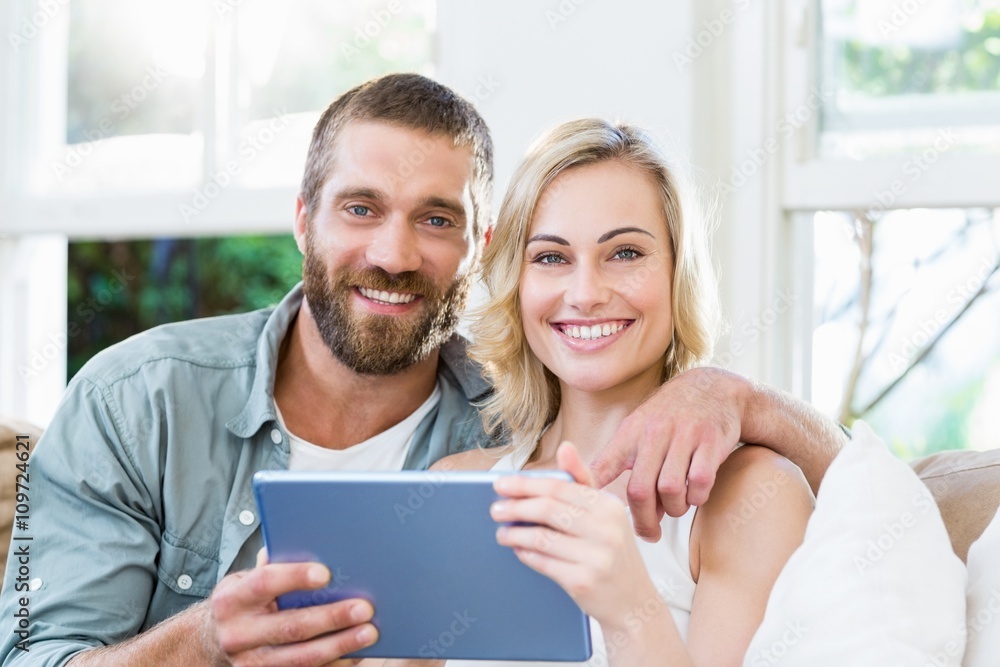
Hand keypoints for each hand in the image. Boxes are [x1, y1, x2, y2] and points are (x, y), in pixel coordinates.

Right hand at [205, 554, 377, 665]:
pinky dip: (333, 664)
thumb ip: (273, 565)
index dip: (294, 577)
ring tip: (369, 633)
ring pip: (300, 658)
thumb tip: (312, 547)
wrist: (211, 641)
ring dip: (339, 645)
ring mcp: (250, 663)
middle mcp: (237, 634)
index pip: (264, 583)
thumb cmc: (242, 601)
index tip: (326, 573)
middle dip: (331, 617)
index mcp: (232, 600)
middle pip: (291, 626)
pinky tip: (356, 653)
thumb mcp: (246, 579)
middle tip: (364, 608)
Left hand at [491, 443, 658, 630]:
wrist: (634, 602)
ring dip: (515, 534)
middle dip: (516, 507)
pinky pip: (544, 562)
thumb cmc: (613, 553)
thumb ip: (582, 481)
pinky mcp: (584, 581)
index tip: (501, 484)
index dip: (526, 484)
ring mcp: (597, 557)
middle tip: (495, 509)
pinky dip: (526, 554)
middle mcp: (606, 529)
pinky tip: (518, 550)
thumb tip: (565, 447)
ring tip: (502, 532)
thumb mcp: (606, 515)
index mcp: (609, 506)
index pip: (559, 487)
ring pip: (542, 537)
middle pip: (548, 509)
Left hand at [590, 367, 745, 539]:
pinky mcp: (711, 441)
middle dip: (643, 520)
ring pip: (670, 490)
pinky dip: (697, 497)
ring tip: (676, 506)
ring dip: (674, 508)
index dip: (590, 492)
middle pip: (639, 490)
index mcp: (630, 432)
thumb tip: (618, 510)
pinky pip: (699, 483)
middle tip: (649, 534)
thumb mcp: (639, 430)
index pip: (602, 466)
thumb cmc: (670, 418)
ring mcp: (683, 435)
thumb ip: (627, 467)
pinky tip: (696, 493)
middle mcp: (654, 432)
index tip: (589, 517)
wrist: (713, 388)